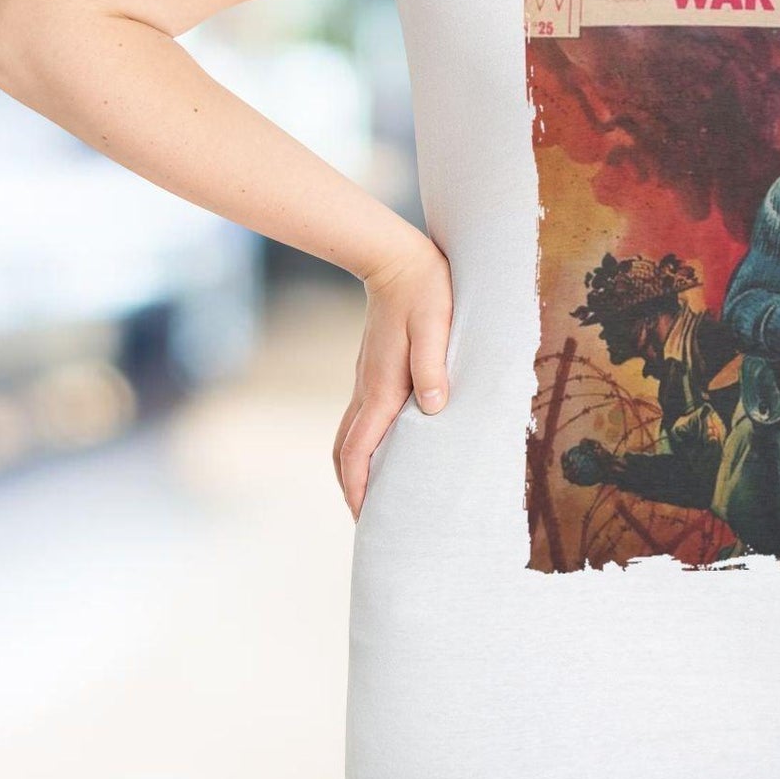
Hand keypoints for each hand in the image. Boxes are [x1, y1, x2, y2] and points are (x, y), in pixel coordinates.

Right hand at [333, 231, 452, 521]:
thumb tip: (433, 408)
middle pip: (344, 450)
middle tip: (368, 520)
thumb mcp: (435, 325)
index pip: (359, 448)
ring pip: (348, 436)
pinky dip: (361, 446)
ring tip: (372, 496)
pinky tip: (383, 452)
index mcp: (381, 386)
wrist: (395, 258)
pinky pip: (360, 419)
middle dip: (350, 488)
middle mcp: (367, 389)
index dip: (357, 485)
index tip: (363, 516)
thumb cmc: (424, 291)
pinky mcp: (373, 372)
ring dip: (354, 469)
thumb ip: (432, 367)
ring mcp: (366, 380)